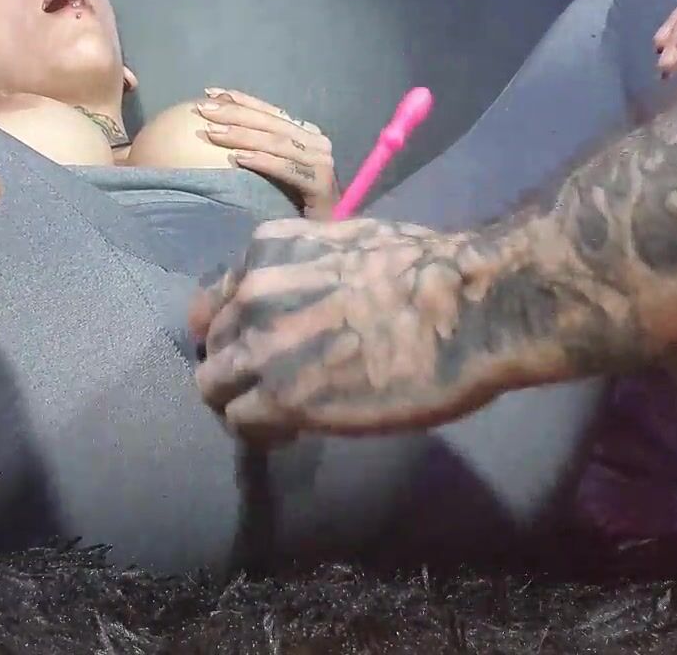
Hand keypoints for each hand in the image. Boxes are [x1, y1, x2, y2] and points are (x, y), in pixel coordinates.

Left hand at [189, 217, 512, 441]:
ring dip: (241, 403)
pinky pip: (241, 424)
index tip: (256, 346)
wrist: (463, 306)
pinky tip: (293, 434)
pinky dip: (261, 433)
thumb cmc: (431, 269)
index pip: (220, 298)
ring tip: (278, 417)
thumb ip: (312, 269)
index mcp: (268, 251)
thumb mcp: (351, 243)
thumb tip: (315, 292)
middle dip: (238, 366)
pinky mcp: (281, 399)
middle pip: (216, 343)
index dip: (235, 328)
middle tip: (271, 386)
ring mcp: (261, 348)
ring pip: (214, 386)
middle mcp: (251, 294)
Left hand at [197, 88, 339, 218]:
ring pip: (277, 142)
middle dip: (235, 114)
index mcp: (306, 134)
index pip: (270, 111)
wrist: (321, 240)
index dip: (240, 101)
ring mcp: (322, 163)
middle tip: (203, 109)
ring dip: (243, 135)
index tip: (209, 94)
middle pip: (271, 124)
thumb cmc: (292, 206)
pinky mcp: (322, 186)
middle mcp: (317, 143)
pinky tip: (238, 159)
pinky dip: (262, 161)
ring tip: (213, 132)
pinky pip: (287, 169)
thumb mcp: (272, 170)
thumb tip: (218, 127)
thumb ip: (257, 148)